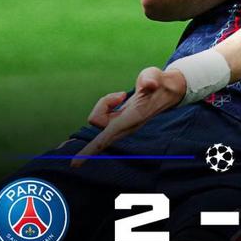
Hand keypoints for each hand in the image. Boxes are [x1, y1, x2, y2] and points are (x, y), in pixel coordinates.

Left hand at [71, 67, 186, 166]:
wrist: (165, 91)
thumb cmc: (158, 83)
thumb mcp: (155, 77)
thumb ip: (152, 80)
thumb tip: (149, 84)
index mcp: (132, 118)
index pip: (107, 135)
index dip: (91, 148)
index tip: (75, 163)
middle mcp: (125, 126)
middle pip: (97, 120)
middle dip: (103, 106)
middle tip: (119, 98)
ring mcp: (120, 125)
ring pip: (97, 117)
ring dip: (106, 102)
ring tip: (122, 95)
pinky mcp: (117, 122)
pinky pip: (101, 114)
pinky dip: (107, 103)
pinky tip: (120, 98)